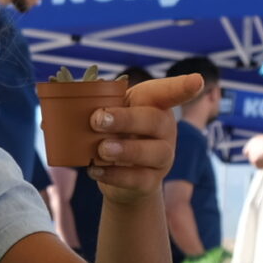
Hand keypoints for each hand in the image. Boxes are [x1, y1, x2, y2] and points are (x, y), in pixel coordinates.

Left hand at [84, 74, 198, 201]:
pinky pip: (138, 178)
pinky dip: (115, 175)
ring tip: (101, 149)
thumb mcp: (104, 116)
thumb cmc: (111, 134)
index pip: (168, 92)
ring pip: (154, 152)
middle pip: (155, 121)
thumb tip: (65, 115)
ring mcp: (162, 156)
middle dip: (126, 119)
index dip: (182, 87)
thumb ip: (94, 110)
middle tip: (98, 119)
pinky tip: (95, 170)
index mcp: (154, 105)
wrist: (116, 176)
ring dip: (126, 149)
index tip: (197, 81)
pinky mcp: (151, 181)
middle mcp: (164, 129)